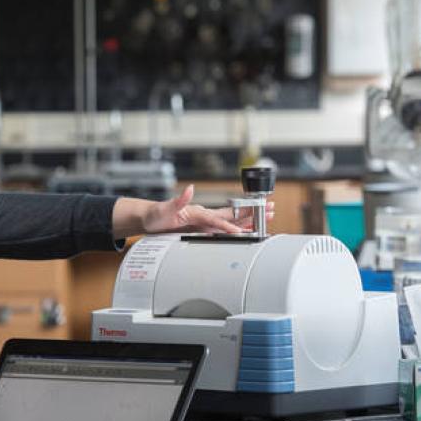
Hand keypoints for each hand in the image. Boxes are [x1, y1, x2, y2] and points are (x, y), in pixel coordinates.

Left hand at [142, 184, 273, 234]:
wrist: (149, 219)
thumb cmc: (155, 215)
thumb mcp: (164, 209)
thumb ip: (178, 200)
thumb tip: (189, 188)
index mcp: (196, 211)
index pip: (216, 219)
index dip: (229, 225)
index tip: (241, 230)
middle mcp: (203, 215)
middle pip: (232, 215)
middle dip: (251, 214)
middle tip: (270, 210)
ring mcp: (204, 221)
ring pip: (231, 221)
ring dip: (248, 221)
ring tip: (267, 218)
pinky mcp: (202, 228)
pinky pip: (223, 230)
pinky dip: (237, 229)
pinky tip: (248, 231)